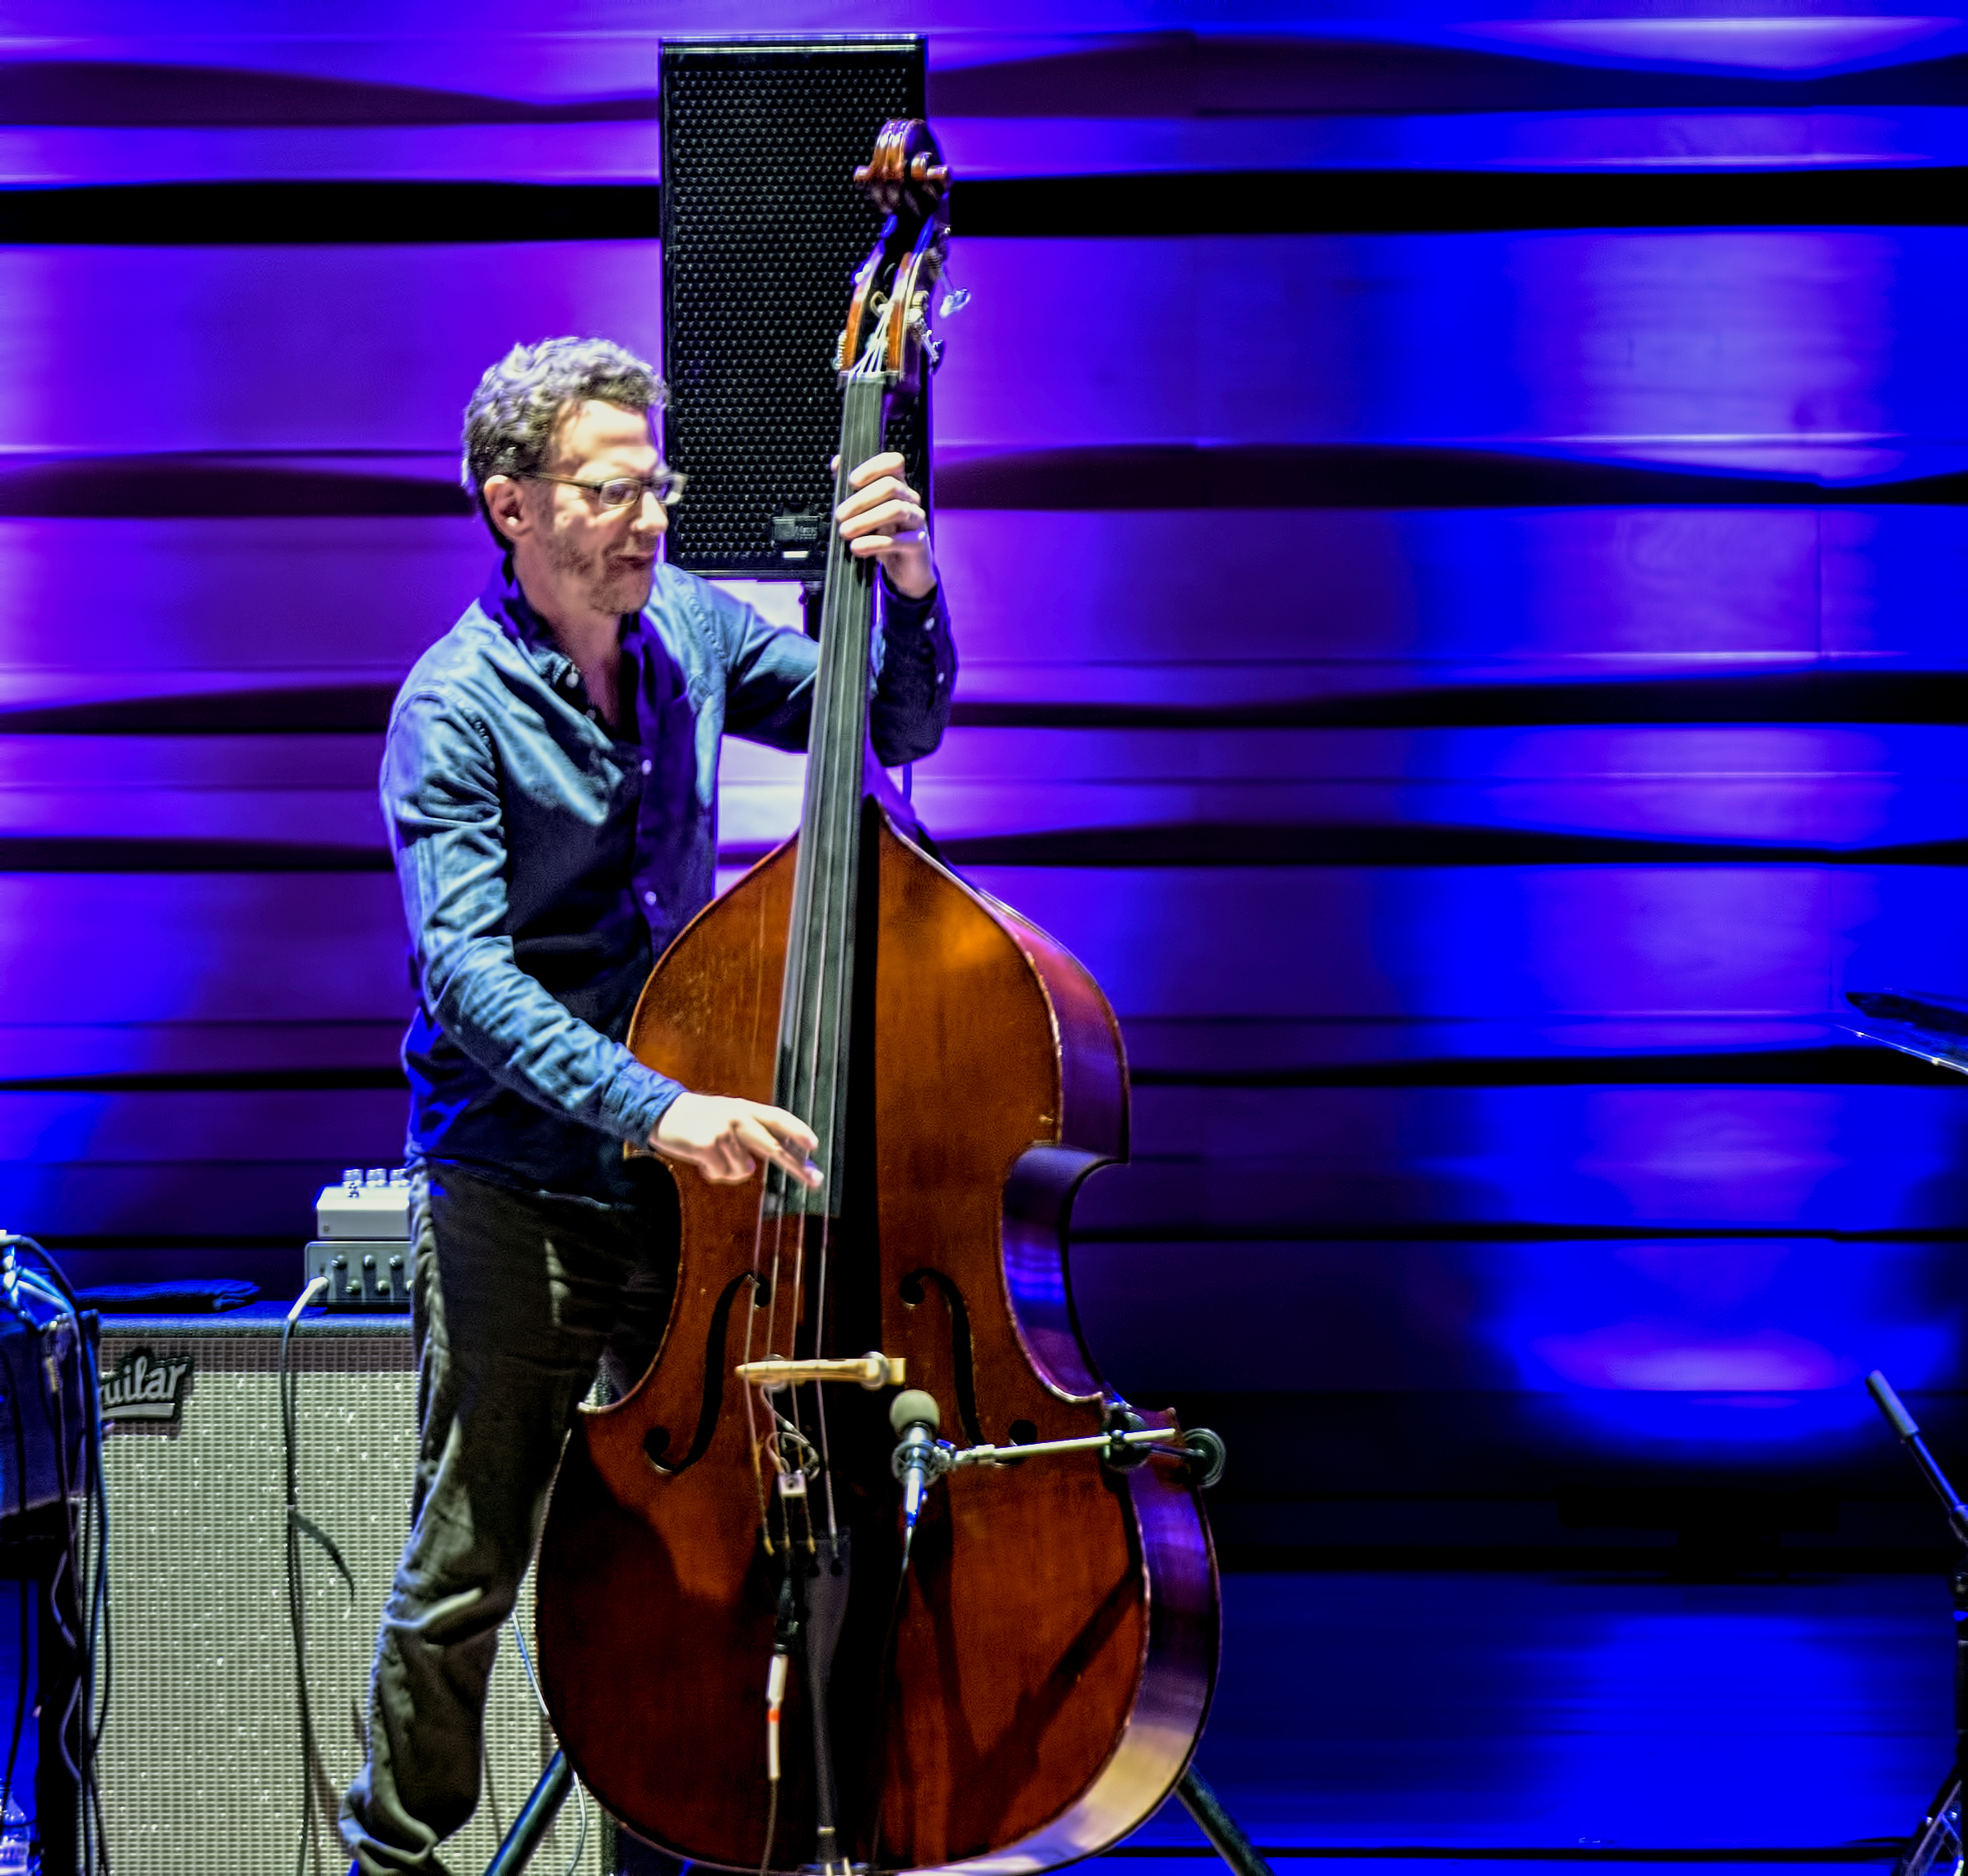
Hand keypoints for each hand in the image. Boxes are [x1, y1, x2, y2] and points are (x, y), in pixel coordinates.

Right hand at [652, 1093, 822, 1188]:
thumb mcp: (725, 1116)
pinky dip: (712, 1173)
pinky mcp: (707, 1144)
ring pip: (742, 1169)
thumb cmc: (696, 1120)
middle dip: (796, 1166)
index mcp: (744, 1108)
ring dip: (727, 1171)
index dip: (797, 1131)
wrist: (661, 1112)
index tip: (814, 1147)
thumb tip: (753, 1168)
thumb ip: (746, 1135)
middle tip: (814, 1180)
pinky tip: (701, 1160)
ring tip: (711, 1157)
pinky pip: (722, 1173)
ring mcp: (723, 1130)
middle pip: (773, 1147)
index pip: (777, 1118)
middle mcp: (738, 1117)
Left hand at [834, 451, 935, 598]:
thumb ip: (852, 489)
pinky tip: (857, 548)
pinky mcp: (918, 544)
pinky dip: (873, 543)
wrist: (906, 570)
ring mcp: (916, 521)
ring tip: (845, 532)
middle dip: (861, 500)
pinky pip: (897, 540)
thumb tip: (837, 462)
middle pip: (891, 486)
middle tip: (840, 515)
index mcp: (898, 487)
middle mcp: (910, 500)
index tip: (852, 481)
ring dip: (866, 520)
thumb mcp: (867, 512)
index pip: (894, 463)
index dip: (873, 468)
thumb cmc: (885, 536)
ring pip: (896, 510)